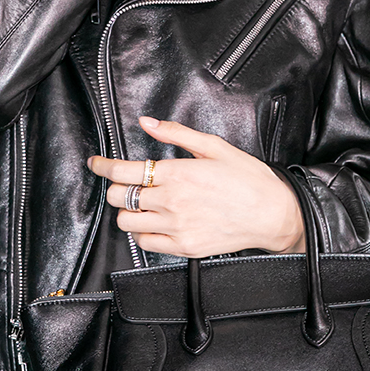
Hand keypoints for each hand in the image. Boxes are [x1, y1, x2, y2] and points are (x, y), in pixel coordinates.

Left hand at [87, 116, 304, 257]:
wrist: (273, 214)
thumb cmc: (248, 178)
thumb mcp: (213, 146)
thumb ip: (176, 134)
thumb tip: (148, 123)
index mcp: (177, 173)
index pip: (122, 171)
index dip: (102, 166)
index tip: (96, 163)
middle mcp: (172, 202)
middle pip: (118, 196)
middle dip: (116, 187)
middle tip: (127, 183)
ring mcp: (176, 228)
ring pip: (127, 222)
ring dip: (128, 211)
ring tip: (142, 203)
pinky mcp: (184, 247)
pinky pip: (145, 244)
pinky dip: (142, 233)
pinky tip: (154, 222)